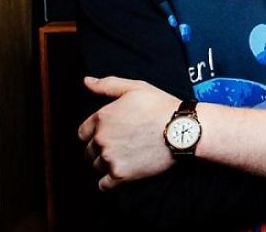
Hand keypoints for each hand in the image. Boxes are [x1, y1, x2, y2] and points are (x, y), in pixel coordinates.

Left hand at [77, 76, 180, 190]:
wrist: (182, 130)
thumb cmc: (160, 107)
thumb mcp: (135, 88)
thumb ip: (107, 85)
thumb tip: (86, 81)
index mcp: (102, 118)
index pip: (83, 133)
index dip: (95, 133)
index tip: (109, 134)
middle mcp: (101, 139)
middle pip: (89, 151)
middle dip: (99, 149)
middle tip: (119, 146)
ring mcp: (110, 158)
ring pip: (96, 166)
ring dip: (105, 164)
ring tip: (124, 157)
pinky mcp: (121, 175)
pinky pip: (103, 185)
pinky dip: (109, 182)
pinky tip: (121, 173)